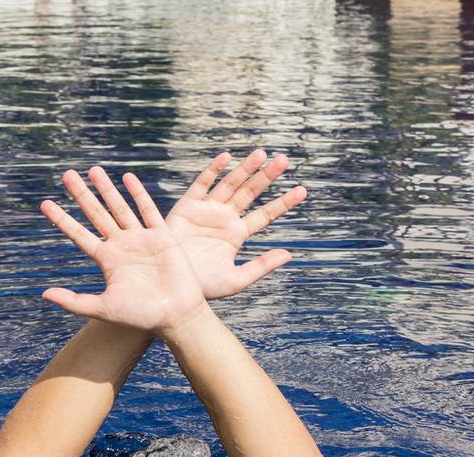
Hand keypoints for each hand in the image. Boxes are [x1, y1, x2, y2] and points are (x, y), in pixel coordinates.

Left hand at [41, 172, 206, 333]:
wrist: (176, 315)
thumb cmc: (141, 315)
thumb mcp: (103, 309)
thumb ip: (74, 301)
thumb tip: (44, 294)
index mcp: (107, 260)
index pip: (78, 234)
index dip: (62, 219)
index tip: (45, 204)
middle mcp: (121, 246)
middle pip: (96, 214)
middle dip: (81, 194)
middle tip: (66, 175)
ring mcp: (141, 239)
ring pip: (119, 208)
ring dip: (106, 189)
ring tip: (93, 170)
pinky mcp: (162, 236)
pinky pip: (148, 210)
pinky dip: (138, 194)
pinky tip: (127, 178)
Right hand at [165, 149, 306, 298]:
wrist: (171, 284)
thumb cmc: (203, 286)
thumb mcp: (237, 279)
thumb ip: (262, 266)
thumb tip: (289, 254)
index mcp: (237, 234)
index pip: (265, 214)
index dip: (283, 202)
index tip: (302, 191)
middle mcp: (225, 218)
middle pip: (250, 192)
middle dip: (266, 176)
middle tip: (284, 160)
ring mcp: (207, 210)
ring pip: (230, 184)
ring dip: (245, 169)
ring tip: (261, 154)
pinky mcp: (188, 206)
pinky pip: (202, 184)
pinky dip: (213, 170)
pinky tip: (226, 157)